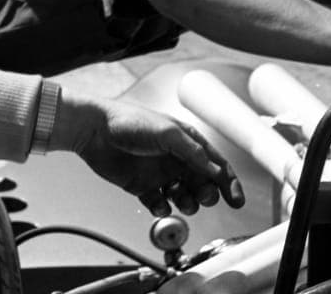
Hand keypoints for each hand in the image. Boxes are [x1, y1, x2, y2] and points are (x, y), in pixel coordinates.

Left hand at [54, 93, 244, 216]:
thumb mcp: (168, 133)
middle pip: (203, 184)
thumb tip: (215, 171)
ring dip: (186, 203)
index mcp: (188, 142)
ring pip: (184, 197)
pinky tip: (158, 204)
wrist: (95, 130)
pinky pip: (160, 204)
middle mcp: (177, 159)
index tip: (236, 200)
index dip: (229, 183)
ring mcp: (161, 174)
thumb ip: (194, 153)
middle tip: (202, 197)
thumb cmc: (131, 122)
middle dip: (207, 194)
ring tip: (180, 202)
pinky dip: (162, 209)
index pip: (216, 165)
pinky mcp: (143, 187)